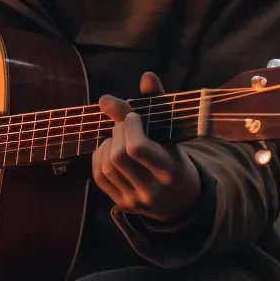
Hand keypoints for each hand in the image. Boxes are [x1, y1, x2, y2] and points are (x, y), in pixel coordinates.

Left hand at [92, 72, 200, 221]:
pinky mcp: (121, 204)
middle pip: (118, 156)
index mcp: (169, 171)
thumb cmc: (176, 159)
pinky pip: (99, 176)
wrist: (181, 201)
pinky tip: (109, 149)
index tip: (133, 116)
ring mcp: (134, 200)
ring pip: (106, 166)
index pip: (137, 148)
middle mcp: (151, 189)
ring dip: (108, 143)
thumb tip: (146, 76)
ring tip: (119, 135)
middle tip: (125, 123)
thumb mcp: (173, 133)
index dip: (129, 127)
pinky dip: (99, 156)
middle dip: (118, 132)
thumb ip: (158, 104)